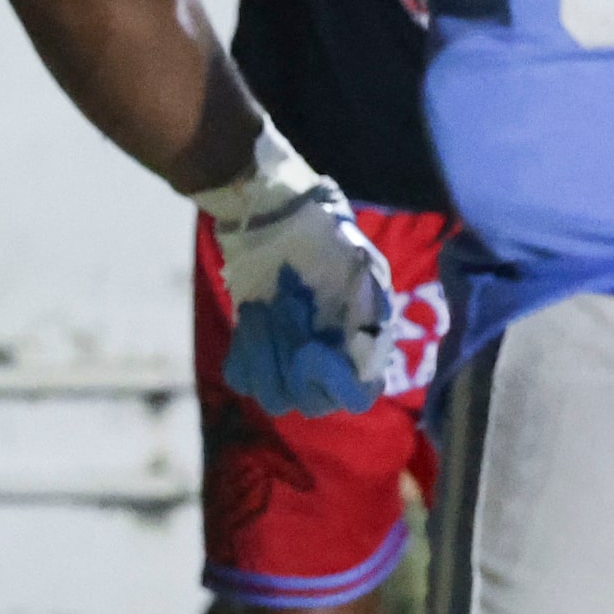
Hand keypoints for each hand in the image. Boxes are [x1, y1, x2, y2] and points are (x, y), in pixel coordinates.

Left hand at [212, 179, 395, 416]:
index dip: (337, 384)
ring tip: (259, 311)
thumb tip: (371, 336)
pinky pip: (242, 378)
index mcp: (359, 344)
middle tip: (281, 313)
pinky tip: (248, 317)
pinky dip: (243, 353)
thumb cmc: (324, 231)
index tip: (312, 350)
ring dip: (264, 355)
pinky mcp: (254, 350)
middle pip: (312, 402)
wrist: (274, 210)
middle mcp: (327, 360)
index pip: (358, 396)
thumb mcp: (357, 257)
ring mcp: (288, 359)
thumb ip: (370, 298)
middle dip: (292, 364)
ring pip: (274, 396)